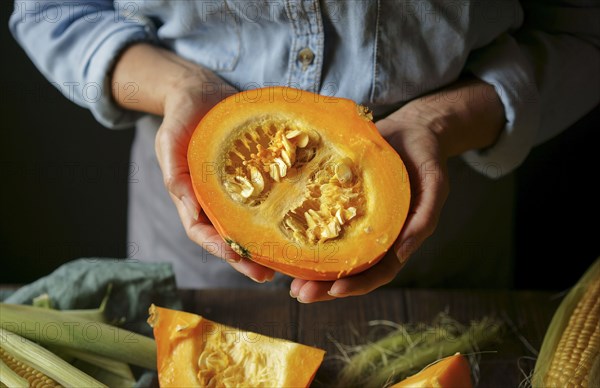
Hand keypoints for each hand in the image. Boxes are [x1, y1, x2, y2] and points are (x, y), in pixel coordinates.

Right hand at [112, 43, 274, 281]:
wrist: (202, 93)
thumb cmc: (181, 117)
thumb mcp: (169, 139)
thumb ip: (173, 171)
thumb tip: (188, 207)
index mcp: (190, 197)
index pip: (200, 232)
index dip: (216, 247)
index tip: (234, 256)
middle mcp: (214, 200)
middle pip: (228, 236)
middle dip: (245, 258)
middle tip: (267, 275)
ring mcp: (235, 190)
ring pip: (249, 223)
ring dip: (264, 243)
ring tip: (285, 261)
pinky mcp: (255, 176)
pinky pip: (266, 198)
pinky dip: (277, 213)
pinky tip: (298, 222)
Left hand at [290, 78, 504, 301]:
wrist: (412, 127)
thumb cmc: (427, 157)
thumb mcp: (435, 184)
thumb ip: (424, 218)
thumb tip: (404, 253)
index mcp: (397, 238)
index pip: (378, 271)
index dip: (358, 284)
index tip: (335, 290)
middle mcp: (373, 234)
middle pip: (349, 269)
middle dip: (324, 285)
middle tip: (299, 294)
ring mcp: (354, 219)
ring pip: (332, 251)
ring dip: (311, 267)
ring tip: (286, 280)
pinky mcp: (339, 200)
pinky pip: (321, 220)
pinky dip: (304, 233)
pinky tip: (285, 239)